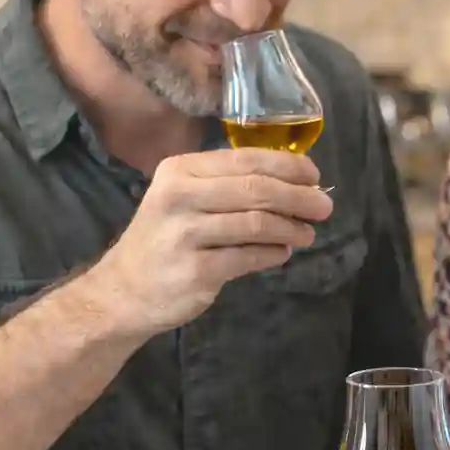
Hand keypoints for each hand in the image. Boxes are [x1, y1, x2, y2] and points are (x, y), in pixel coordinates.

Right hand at [82, 149, 332, 336]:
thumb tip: (292, 182)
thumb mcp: (183, 199)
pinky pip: (249, 257)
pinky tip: (282, 253)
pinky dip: (272, 254)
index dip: (286, 165)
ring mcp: (186, 235)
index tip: (314, 174)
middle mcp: (179, 197)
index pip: (244, 159)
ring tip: (306, 233)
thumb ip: (227, 186)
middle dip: (298, 197)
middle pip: (256, 189)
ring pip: (257, 223)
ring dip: (291, 228)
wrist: (124, 290)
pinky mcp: (196, 270)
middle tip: (325, 206)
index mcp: (180, 171)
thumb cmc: (163, 239)